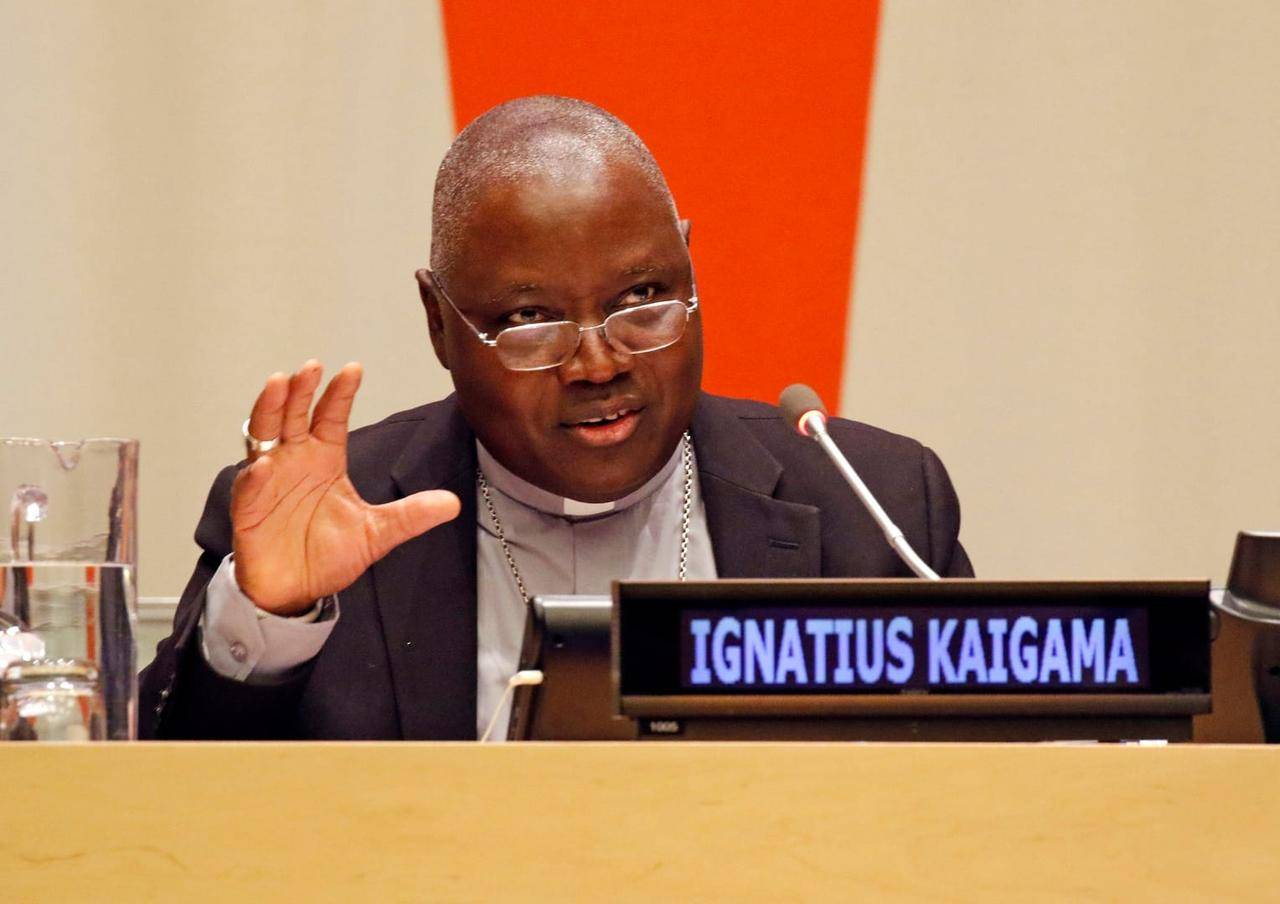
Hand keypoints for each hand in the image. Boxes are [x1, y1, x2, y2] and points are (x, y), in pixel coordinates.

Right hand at [231, 360, 460, 613]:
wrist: (296, 590)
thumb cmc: (329, 555)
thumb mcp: (377, 532)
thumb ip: (411, 515)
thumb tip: (453, 504)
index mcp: (324, 459)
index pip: (332, 417)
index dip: (340, 393)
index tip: (354, 369)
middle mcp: (294, 461)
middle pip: (295, 415)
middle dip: (301, 391)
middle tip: (311, 368)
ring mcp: (268, 481)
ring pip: (264, 436)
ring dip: (270, 411)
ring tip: (278, 386)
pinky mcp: (248, 508)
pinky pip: (249, 487)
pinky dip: (254, 475)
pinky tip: (262, 465)